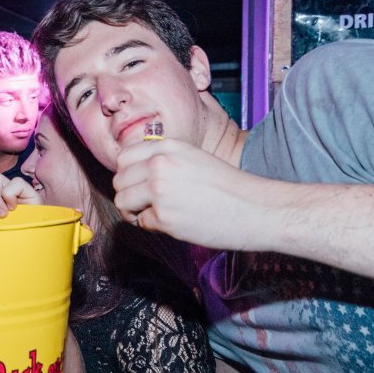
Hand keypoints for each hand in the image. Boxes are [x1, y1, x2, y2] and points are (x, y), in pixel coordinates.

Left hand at [113, 138, 276, 250]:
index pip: (123, 157)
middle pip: (119, 180)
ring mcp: (159, 190)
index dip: (127, 174)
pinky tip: (171, 223)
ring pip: (122, 201)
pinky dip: (152, 226)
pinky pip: (140, 222)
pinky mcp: (163, 216)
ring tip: (152, 214)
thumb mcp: (194, 158)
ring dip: (133, 211)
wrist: (254, 208)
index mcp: (168, 147)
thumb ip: (165, 160)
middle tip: (144, 204)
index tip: (137, 184)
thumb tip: (134, 172)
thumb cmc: (228, 187)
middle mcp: (160, 164)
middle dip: (128, 194)